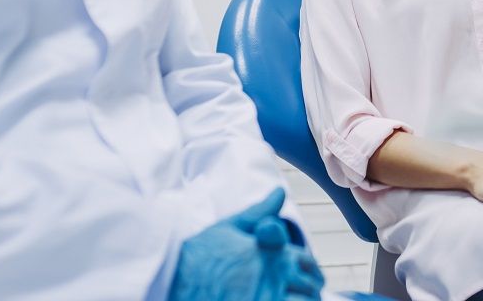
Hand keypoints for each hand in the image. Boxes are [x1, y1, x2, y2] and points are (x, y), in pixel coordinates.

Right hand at [169, 188, 323, 300]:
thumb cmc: (199, 254)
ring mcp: (264, 299)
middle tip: (306, 297)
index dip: (311, 272)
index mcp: (272, 253)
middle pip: (309, 292)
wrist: (170, 278)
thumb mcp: (230, 227)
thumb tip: (280, 192)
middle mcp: (272, 278)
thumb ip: (260, 212)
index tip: (310, 279)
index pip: (307, 263)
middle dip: (310, 294)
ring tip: (287, 300)